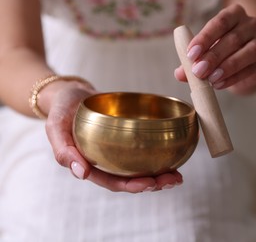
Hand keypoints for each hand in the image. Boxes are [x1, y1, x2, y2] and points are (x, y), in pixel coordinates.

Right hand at [44, 81, 182, 192]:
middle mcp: (107, 161)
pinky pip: (144, 149)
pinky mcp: (127, 138)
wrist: (71, 93)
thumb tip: (82, 174)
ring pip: (140, 167)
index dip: (132, 186)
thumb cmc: (61, 110)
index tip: (150, 184)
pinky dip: (159, 154)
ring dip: (159, 174)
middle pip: (132, 178)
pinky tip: (173, 154)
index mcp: (91, 165)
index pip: (113, 182)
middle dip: (153, 183)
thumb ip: (63, 151)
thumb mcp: (55, 128)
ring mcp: (118, 150)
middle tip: (173, 180)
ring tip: (178, 175)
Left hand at [174, 4, 255, 94]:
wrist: (249, 58)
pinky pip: (250, 69)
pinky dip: (233, 78)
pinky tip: (220, 84)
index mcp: (234, 14)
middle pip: (233, 38)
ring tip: (211, 79)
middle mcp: (250, 24)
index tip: (191, 54)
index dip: (205, 38)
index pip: (220, 22)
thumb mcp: (207, 49)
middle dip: (213, 56)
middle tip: (198, 71)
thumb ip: (193, 59)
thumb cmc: (224, 48)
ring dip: (227, 67)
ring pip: (247, 53)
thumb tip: (179, 74)